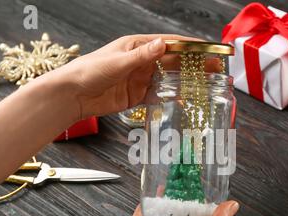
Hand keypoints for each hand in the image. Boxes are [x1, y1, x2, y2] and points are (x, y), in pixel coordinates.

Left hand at [53, 34, 198, 119]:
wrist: (73, 95)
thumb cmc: (89, 71)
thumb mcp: (118, 61)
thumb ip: (142, 56)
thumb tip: (163, 44)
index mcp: (137, 46)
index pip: (169, 44)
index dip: (190, 46)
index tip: (208, 48)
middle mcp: (141, 61)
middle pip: (173, 61)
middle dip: (194, 64)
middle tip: (214, 68)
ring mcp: (140, 79)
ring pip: (168, 78)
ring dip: (186, 80)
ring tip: (205, 84)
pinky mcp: (137, 95)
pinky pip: (158, 95)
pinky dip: (171, 97)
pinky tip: (184, 99)